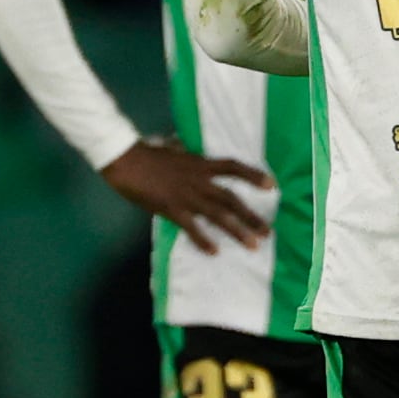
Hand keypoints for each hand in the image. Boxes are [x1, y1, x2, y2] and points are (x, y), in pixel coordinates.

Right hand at [100, 138, 270, 252]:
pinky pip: (191, 226)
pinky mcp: (172, 208)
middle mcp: (199, 180)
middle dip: (252, 216)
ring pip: (218, 215)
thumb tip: (181, 146)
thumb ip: (182, 152)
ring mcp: (187, 195)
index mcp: (200, 164)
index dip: (253, 175)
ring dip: (237, 231)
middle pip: (232, 199)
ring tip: (253, 245)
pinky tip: (214, 251)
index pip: (233, 167)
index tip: (272, 185)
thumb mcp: (172, 149)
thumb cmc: (147, 154)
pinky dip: (203, 239)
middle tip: (268, 232)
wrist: (125, 159)